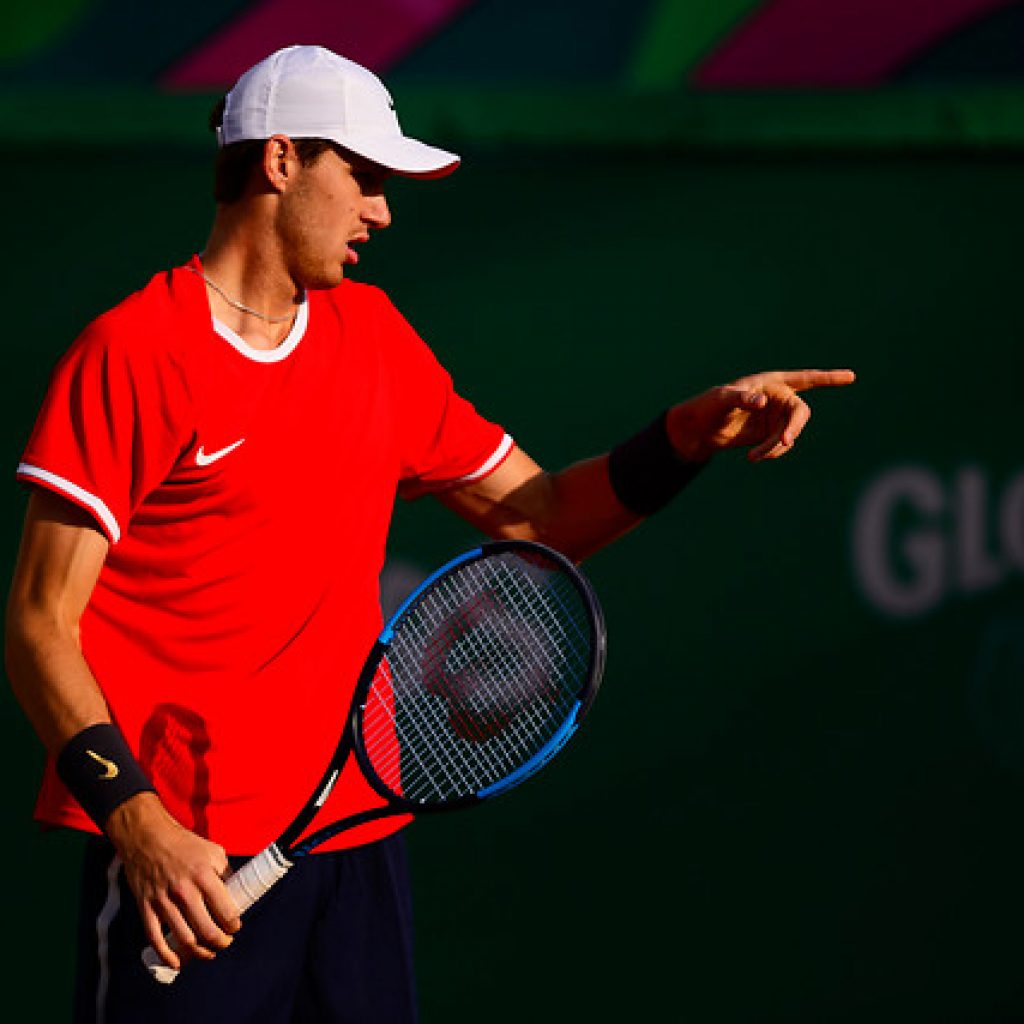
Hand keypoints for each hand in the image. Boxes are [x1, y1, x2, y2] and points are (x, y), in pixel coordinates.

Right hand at [105, 792, 240, 970]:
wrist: (148, 837)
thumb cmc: (184, 844)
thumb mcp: (214, 852)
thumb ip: (225, 874)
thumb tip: (234, 895)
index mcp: (204, 876)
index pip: (226, 912)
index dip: (234, 925)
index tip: (235, 927)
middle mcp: (184, 892)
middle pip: (207, 931)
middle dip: (221, 942)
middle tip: (225, 942)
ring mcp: (163, 902)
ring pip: (184, 939)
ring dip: (199, 952)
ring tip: (208, 952)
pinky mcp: (146, 908)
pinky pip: (156, 939)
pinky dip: (167, 956)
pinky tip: (178, 962)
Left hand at [666, 368, 855, 462]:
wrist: (702, 428)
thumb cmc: (711, 405)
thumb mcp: (723, 399)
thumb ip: (742, 398)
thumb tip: (763, 401)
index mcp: (772, 382)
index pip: (805, 379)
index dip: (829, 378)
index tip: (851, 377)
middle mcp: (779, 398)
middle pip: (800, 414)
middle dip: (793, 428)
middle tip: (784, 442)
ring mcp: (777, 418)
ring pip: (790, 434)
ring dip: (776, 447)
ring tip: (754, 456)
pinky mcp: (772, 434)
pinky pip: (781, 445)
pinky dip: (771, 453)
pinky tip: (754, 457)